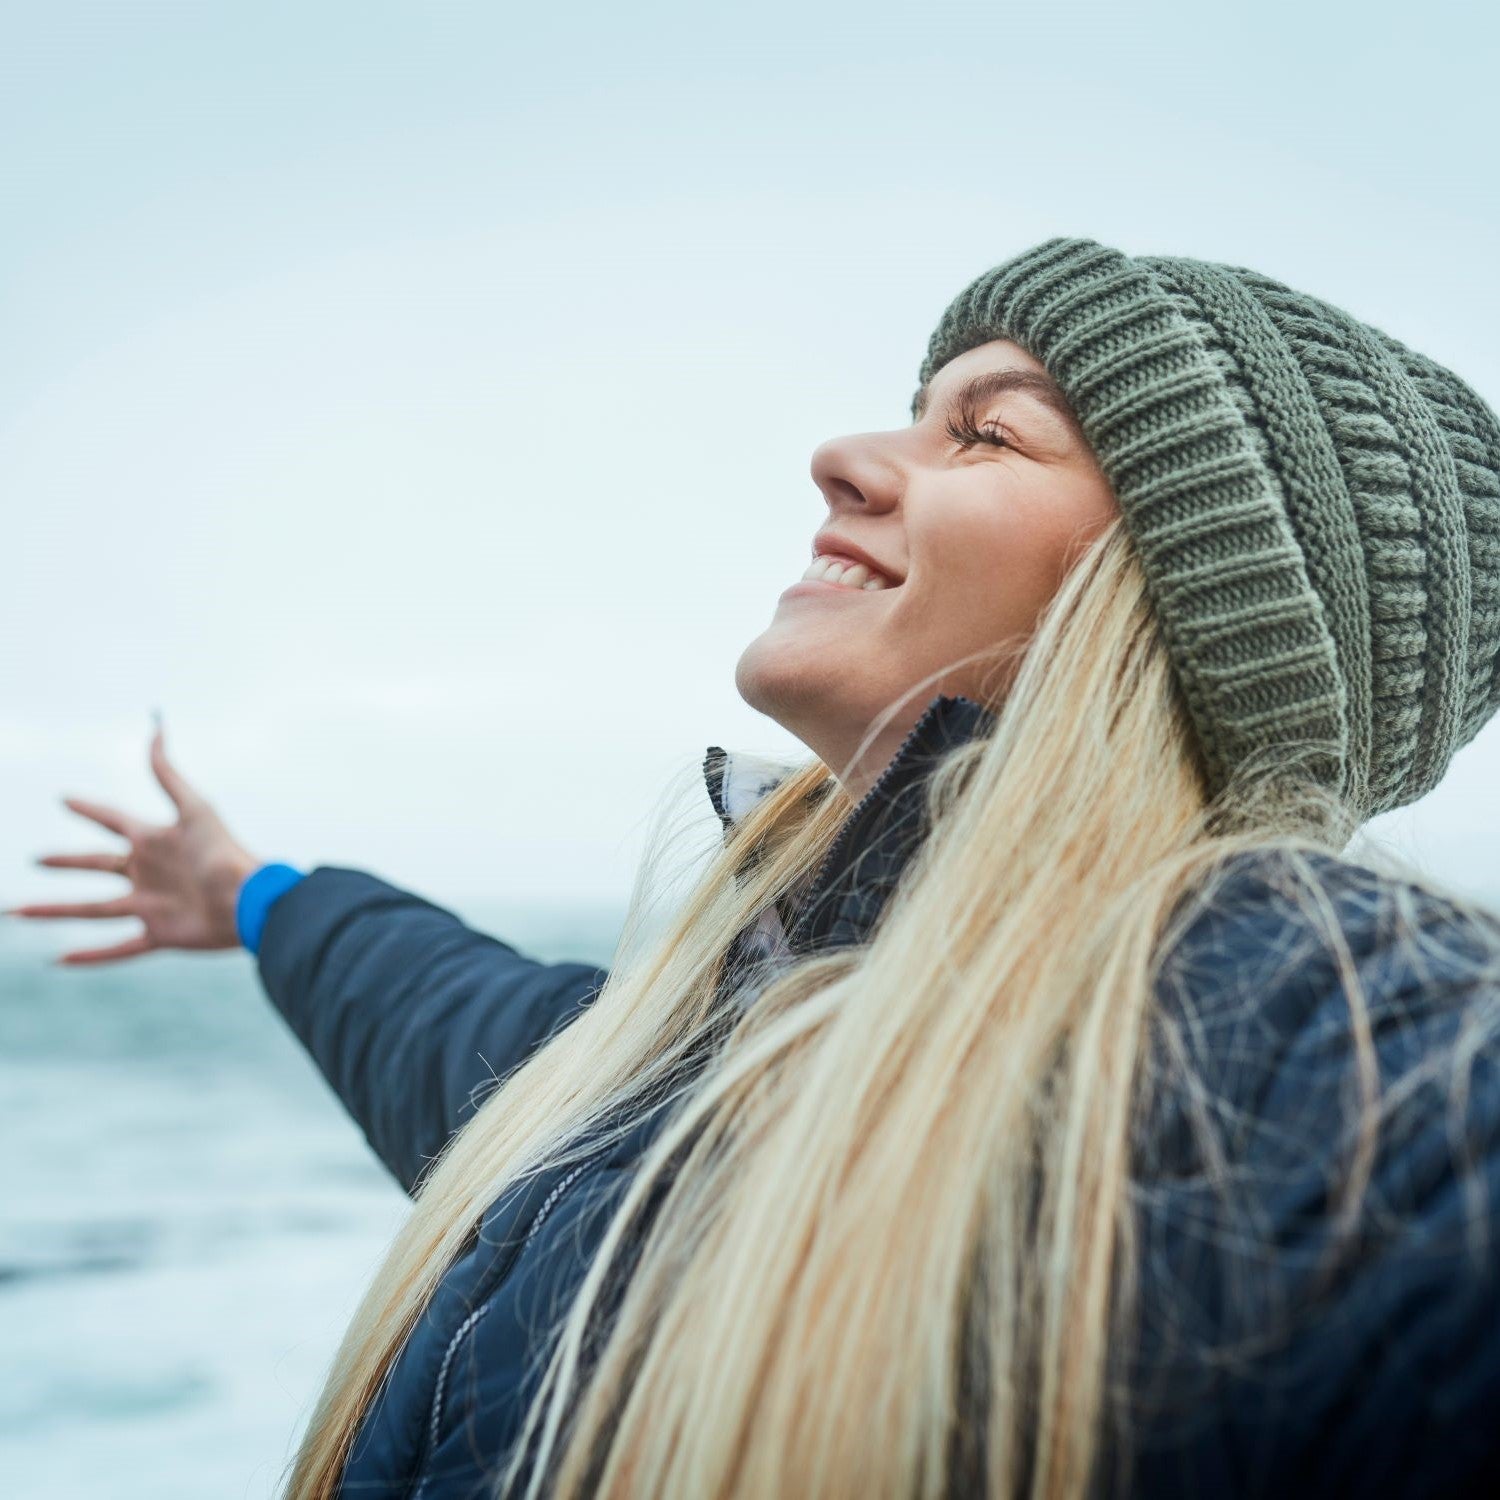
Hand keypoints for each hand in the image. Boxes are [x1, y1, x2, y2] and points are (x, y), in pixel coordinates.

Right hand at [7, 718, 262, 963]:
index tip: (64, 798)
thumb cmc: (223, 852)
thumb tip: (156, 727)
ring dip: (55, 911)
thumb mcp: (194, 807)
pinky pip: (119, 948)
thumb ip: (168, 773)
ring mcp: (152, 905)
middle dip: (66, 862)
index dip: (89, 810)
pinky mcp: (160, 934)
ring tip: (18, 911)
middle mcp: (148, 872)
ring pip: (93, 910)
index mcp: (155, 841)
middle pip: (96, 865)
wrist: (248, 899)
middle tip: (36, 858)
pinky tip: (60, 962)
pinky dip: (91, 957)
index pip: (113, 820)